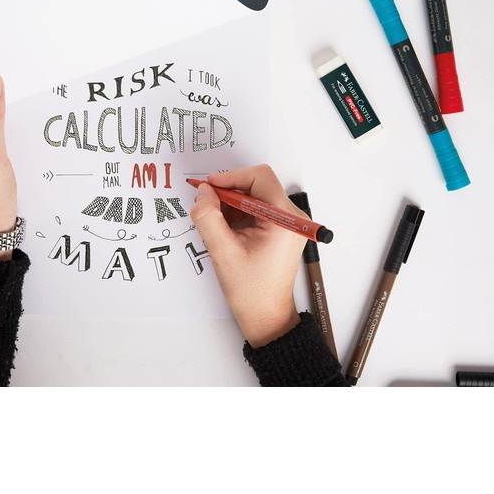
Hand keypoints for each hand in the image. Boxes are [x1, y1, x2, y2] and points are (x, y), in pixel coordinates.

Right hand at [190, 165, 307, 347]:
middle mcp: (291, 218)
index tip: (209, 186)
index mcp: (284, 220)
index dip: (231, 177)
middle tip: (207, 206)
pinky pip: (256, 209)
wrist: (267, 316)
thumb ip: (208, 217)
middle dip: (228, 193)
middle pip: (256, 185)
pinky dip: (238, 214)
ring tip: (218, 227)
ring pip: (254, 196)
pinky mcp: (280, 229)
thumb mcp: (222, 252)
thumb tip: (203, 192)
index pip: (260, 177)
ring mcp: (287, 223)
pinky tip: (226, 231)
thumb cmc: (252, 291)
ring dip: (231, 205)